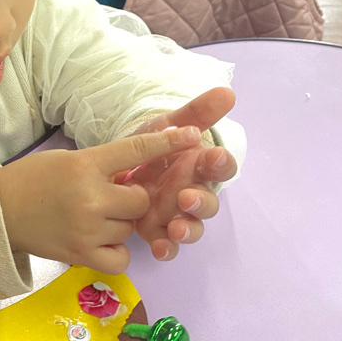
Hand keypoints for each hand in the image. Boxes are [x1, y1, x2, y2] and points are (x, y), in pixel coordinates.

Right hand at [0, 126, 201, 273]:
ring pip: (131, 227)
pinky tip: (99, 239)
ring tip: (95, 217)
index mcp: (85, 165)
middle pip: (141, 199)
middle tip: (112, 195)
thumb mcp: (67, 159)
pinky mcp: (81, 255)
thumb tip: (138, 169)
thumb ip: (102, 165)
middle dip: (133, 198)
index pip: (136, 150)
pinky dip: (116, 250)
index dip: (167, 143)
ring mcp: (87, 229)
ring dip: (121, 223)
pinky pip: (121, 257)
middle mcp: (90, 197)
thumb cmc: (31, 180)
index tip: (192, 135)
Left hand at [120, 87, 238, 260]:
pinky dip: (166, 248)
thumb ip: (196, 112)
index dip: (222, 163)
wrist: (113, 167)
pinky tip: (160, 248)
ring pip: (191, 227)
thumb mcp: (167, 126)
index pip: (221, 166)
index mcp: (199, 165)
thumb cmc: (149, 146)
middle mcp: (192, 192)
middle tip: (186, 197)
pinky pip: (168, 245)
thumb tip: (228, 92)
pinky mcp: (157, 231)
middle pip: (208, 202)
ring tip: (176, 229)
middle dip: (201, 202)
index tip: (214, 156)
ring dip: (187, 230)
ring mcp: (175, 214)